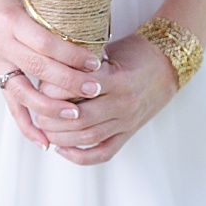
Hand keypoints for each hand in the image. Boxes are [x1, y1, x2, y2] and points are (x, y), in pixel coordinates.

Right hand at [0, 0, 105, 150]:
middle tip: (95, 89)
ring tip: (75, 115)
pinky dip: (26, 124)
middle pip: (37, 68)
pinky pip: (10, 104)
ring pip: (23, 92)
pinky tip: (44, 140)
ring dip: (50, 107)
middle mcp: (0, 43)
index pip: (44, 43)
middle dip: (68, 82)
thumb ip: (52, 2)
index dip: (71, 54)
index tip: (95, 62)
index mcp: (11, 20)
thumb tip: (91, 10)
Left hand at [34, 33, 178, 164]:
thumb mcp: (110, 48)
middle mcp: (123, 103)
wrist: (169, 65)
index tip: (41, 86)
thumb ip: (83, 61)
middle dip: (51, 118)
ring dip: (60, 137)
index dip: (53, 90)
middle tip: (37, 111)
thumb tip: (47, 68)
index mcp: (118, 78)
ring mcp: (127, 121)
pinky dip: (80, 156)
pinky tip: (63, 150)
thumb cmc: (136, 52)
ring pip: (87, 137)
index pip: (77, 88)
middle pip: (78, 118)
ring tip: (44, 130)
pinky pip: (103, 152)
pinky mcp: (129, 133)